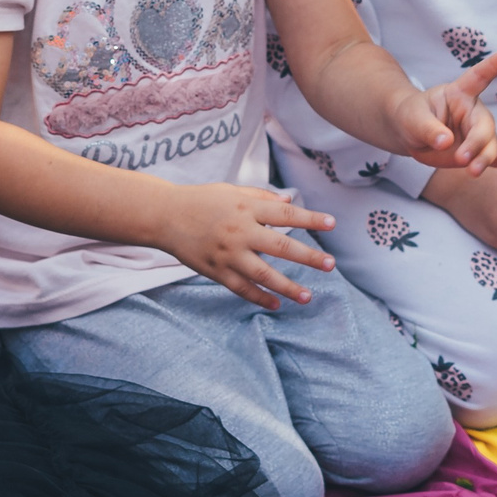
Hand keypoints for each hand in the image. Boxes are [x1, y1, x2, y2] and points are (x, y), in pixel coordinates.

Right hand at [151, 182, 338, 310]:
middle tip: (330, 264)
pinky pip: (241, 288)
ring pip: (263, 274)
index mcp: (246, 209)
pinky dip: (259, 298)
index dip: (310, 219)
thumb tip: (289, 202)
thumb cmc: (201, 200)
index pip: (286, 214)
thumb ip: (261, 198)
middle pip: (281, 246)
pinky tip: (276, 304)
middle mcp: (240, 231)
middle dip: (308, 256)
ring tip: (307, 297)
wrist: (164, 216)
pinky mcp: (216, 271)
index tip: (332, 224)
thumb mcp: (232, 192)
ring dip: (287, 287)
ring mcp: (228, 254)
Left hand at [391, 47, 496, 177]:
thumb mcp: (411, 119)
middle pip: (484, 126)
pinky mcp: (477, 152)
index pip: (477, 77)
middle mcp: (472, 112)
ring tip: (472, 171)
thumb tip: (445, 141)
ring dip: (483, 159)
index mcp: (458, 93)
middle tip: (462, 159)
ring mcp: (477, 132)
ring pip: (490, 145)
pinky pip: (496, 158)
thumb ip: (427, 128)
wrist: (410, 135)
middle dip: (477, 143)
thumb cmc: (410, 118)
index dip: (493, 65)